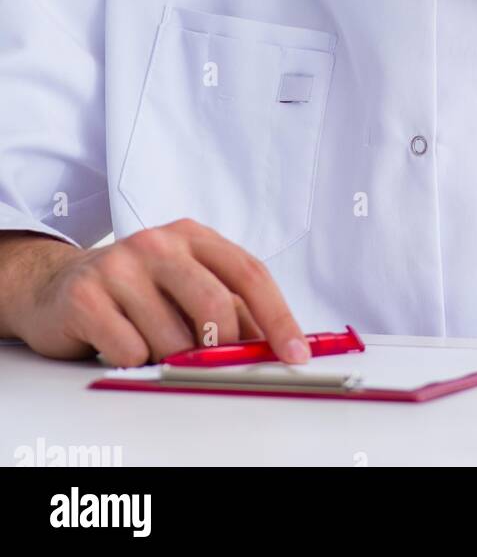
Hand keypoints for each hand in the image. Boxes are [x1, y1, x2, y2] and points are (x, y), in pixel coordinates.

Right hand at [6, 219, 310, 366]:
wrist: (56, 287)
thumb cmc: (135, 292)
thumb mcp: (186, 288)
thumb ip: (229, 310)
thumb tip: (272, 346)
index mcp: (193, 237)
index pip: (250, 274)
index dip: (278, 317)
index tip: (295, 353)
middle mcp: (158, 243)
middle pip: (215, 306)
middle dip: (220, 348)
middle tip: (210, 364)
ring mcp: (120, 265)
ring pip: (171, 338)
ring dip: (168, 358)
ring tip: (149, 342)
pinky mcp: (86, 295)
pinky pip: (130, 351)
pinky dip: (132, 361)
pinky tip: (118, 341)